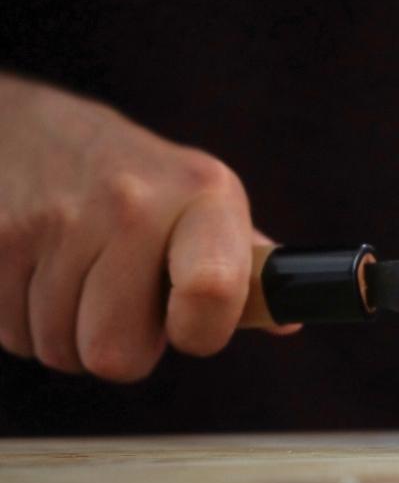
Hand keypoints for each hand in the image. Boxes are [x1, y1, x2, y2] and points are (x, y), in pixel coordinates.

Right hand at [0, 75, 294, 382]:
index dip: (200, 332)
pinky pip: (12, 333)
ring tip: (79, 280)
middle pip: (116, 355)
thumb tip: (286, 321)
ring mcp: (54, 220)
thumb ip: (245, 266)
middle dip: (119, 347)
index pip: (212, 291)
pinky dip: (22, 319)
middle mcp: (130, 203)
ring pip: (60, 350)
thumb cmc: (138, 182)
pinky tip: (40, 274)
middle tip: (122, 304)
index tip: (189, 326)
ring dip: (67, 333)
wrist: (24, 127)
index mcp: (203, 197)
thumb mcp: (204, 203)